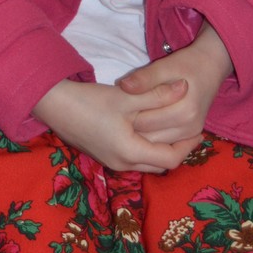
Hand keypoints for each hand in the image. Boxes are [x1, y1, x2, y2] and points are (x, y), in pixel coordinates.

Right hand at [33, 77, 202, 172]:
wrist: (53, 104)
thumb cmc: (90, 100)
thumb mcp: (127, 96)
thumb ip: (158, 94)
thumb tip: (186, 87)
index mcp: (131, 152)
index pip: (171, 159)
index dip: (188, 146)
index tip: (199, 130)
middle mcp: (122, 164)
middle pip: (160, 165)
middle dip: (177, 149)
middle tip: (189, 131)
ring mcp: (111, 162)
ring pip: (146, 162)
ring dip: (161, 149)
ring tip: (171, 129)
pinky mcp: (103, 155)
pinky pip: (133, 158)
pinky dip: (146, 147)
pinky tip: (146, 129)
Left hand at [116, 21, 232, 145]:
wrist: (210, 67)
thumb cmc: (186, 64)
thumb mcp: (164, 66)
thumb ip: (144, 77)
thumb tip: (122, 86)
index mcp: (184, 110)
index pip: (144, 121)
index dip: (126, 115)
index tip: (116, 107)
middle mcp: (190, 127)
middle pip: (149, 136)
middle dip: (132, 127)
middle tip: (119, 115)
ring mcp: (192, 134)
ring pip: (156, 144)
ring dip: (141, 134)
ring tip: (128, 119)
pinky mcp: (191, 135)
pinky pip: (166, 142)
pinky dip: (153, 136)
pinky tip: (143, 125)